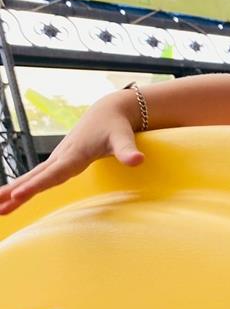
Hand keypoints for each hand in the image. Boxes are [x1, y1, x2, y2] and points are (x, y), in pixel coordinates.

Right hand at [0, 94, 143, 215]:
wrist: (109, 111)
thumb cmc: (116, 126)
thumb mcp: (124, 137)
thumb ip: (128, 150)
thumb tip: (137, 161)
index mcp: (75, 154)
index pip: (54, 173)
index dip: (37, 185)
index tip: (18, 196)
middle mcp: (62, 156)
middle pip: (36, 177)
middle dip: (16, 192)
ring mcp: (58, 158)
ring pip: (32, 176)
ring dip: (13, 191)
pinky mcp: (58, 160)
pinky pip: (37, 176)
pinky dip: (21, 186)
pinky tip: (10, 197)